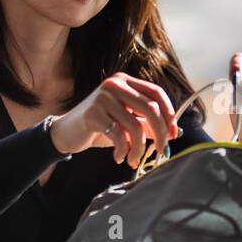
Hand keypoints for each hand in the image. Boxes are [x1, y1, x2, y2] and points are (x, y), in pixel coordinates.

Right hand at [48, 73, 181, 167]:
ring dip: (139, 148)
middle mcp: (115, 84)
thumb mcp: (126, 123)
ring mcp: (103, 97)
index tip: (173, 134)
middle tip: (161, 152)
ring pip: (135, 126)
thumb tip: (173, 132)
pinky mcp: (93, 113)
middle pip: (150, 108)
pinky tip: (118, 157)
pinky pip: (118, 136)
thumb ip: (146, 124)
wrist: (67, 132)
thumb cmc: (100, 127)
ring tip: (134, 159)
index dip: (169, 113)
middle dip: (160, 133)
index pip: (156, 92)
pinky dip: (122, 151)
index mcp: (125, 81)